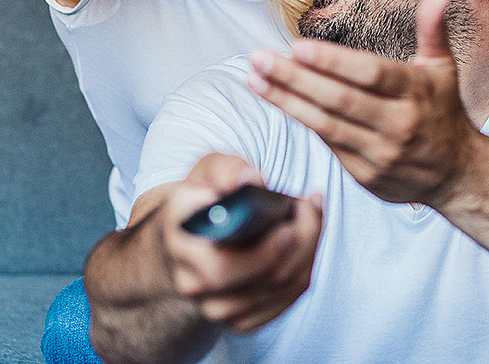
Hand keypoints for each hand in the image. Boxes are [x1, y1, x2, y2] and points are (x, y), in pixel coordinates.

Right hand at [158, 153, 322, 332]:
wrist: (189, 238)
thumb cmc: (204, 199)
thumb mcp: (208, 170)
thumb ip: (228, 169)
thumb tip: (250, 181)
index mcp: (179, 237)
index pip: (218, 259)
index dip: (262, 250)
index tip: (288, 223)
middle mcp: (190, 279)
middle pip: (257, 276)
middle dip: (299, 241)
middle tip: (308, 208)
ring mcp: (213, 306)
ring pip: (278, 286)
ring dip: (307, 249)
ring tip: (309, 216)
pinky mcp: (238, 320)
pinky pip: (285, 300)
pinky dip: (304, 268)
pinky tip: (304, 242)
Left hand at [247, 0, 479, 206]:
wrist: (458, 174)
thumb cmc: (443, 111)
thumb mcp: (443, 69)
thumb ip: (433, 30)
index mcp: (416, 92)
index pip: (370, 73)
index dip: (332, 61)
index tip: (297, 47)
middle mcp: (399, 123)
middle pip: (339, 99)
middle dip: (294, 78)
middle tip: (258, 58)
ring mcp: (381, 153)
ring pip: (326, 124)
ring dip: (286, 101)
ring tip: (254, 79)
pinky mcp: (366, 175)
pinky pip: (328, 143)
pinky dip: (301, 121)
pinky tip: (277, 100)